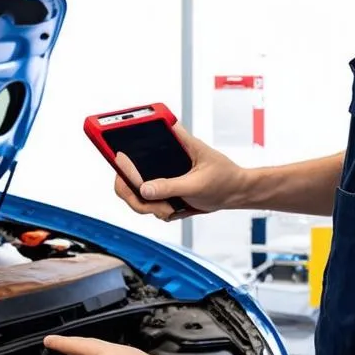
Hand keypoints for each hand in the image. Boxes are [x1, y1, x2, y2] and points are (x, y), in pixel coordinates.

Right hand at [113, 124, 247, 222]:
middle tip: (159, 205)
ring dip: (150, 207)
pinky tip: (175, 209)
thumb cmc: (223, 177)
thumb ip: (171, 186)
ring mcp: (158, 176)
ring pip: (135, 195)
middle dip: (137, 196)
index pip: (135, 147)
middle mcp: (158, 159)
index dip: (124, 156)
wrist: (235, 192)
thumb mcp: (198, 183)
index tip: (120, 160)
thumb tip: (144, 190)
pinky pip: (147, 204)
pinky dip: (158, 211)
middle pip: (126, 178)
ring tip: (172, 208)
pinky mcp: (161, 190)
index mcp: (168, 144)